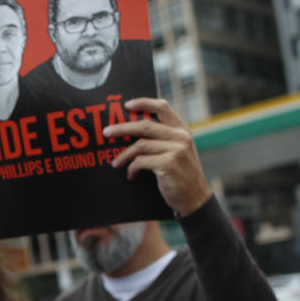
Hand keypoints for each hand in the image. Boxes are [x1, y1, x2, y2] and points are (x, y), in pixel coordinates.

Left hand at [104, 98, 212, 216]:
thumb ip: (163, 139)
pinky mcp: (169, 163)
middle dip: (122, 128)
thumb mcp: (178, 151)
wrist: (194, 197)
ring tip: (115, 163)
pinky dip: (132, 168)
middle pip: (145, 126)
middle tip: (106, 132)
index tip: (127, 105)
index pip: (163, 107)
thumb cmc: (180, 174)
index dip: (144, 103)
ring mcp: (176, 149)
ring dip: (123, 155)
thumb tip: (133, 131)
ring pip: (140, 145)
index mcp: (181, 130)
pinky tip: (131, 175)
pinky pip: (141, 161)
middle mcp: (180, 137)